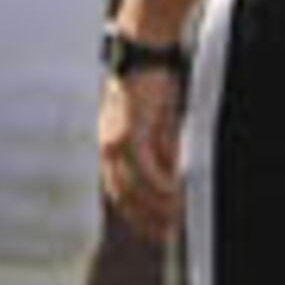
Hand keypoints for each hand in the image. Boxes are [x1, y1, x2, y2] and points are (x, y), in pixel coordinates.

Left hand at [98, 68, 182, 244]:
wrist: (146, 49)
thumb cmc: (155, 80)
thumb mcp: (160, 122)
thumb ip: (163, 148)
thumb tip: (174, 173)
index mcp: (112, 146)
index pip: (120, 192)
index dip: (138, 214)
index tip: (157, 229)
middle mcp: (108, 147)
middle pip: (123, 197)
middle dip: (146, 219)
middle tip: (168, 235)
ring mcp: (116, 142)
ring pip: (134, 189)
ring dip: (157, 207)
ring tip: (177, 219)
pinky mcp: (130, 133)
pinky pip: (146, 171)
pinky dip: (161, 187)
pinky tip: (177, 196)